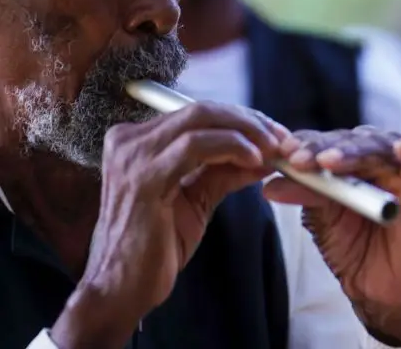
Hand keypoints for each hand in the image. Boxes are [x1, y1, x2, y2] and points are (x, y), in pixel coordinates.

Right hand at [51, 102, 287, 348]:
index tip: (273, 132)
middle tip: (280, 137)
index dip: (239, 118)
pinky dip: (231, 146)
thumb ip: (226, 171)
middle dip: (247, 120)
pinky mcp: (143, 177)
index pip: (197, 113)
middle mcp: (129, 139)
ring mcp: (133, 155)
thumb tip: (266, 155)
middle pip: (201, 110)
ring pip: (200, 119)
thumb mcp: (197, 198)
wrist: (120, 292)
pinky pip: (196, 146)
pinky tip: (253, 161)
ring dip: (245, 131)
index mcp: (138, 140)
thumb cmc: (156, 247)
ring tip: (273, 149)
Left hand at [263, 126, 400, 345]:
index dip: (306, 142)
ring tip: (330, 160)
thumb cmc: (350, 246)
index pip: (327, 140)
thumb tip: (269, 185)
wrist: (377, 289)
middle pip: (352, 140)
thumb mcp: (321, 217)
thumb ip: (304, 194)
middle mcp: (376, 158)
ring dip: (354, 153)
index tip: (283, 152)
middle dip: (323, 147)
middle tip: (299, 159)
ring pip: (379, 150)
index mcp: (350, 158)